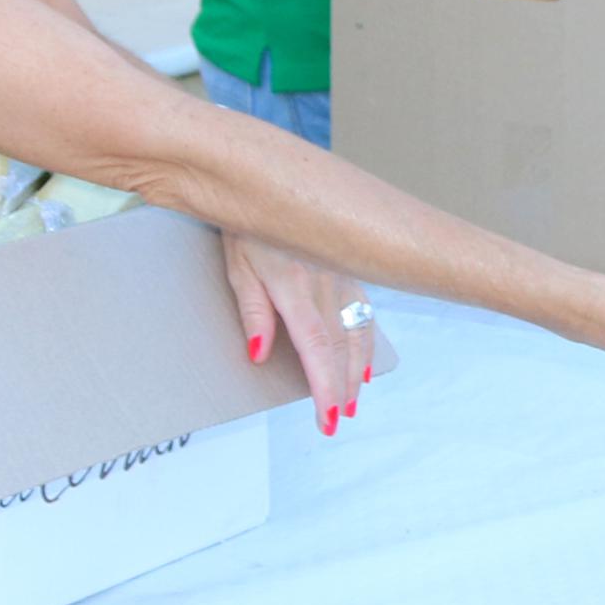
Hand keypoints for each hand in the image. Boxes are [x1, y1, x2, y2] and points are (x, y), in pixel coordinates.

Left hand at [222, 229, 369, 431]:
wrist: (269, 183)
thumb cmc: (247, 228)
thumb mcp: (238, 268)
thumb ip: (253, 313)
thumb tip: (258, 355)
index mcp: (294, 287)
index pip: (315, 347)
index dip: (324, 384)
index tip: (328, 415)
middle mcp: (324, 284)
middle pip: (339, 347)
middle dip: (340, 388)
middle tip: (337, 420)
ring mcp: (341, 278)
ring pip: (356, 333)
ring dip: (356, 371)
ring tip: (352, 401)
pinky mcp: (348, 272)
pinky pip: (363, 313)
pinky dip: (366, 341)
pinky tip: (365, 363)